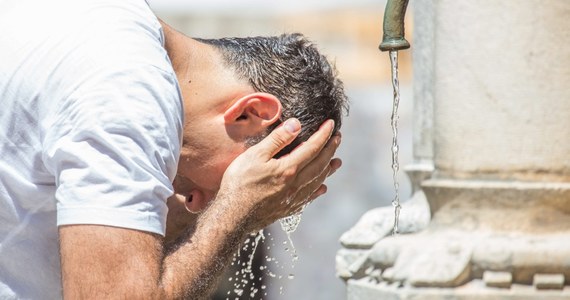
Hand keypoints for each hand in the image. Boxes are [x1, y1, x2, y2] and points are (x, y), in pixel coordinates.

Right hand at [218, 118, 341, 231]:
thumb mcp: (255, 155)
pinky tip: (321, 188)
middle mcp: (296, 185)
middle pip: (320, 164)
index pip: (313, 148)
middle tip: (338, 138)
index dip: (324, 134)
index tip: (331, 124)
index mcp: (289, 169)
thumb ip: (277, 140)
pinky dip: (317, 190)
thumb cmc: (239, 184)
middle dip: (330, 149)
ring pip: (317, 181)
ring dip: (328, 169)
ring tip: (337, 162)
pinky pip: (309, 197)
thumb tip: (296, 125)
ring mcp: (293, 199)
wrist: (232, 217)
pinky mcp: (287, 209)